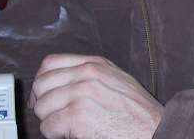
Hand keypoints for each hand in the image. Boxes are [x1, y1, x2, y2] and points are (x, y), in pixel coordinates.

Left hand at [29, 53, 162, 138]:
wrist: (152, 128)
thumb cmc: (137, 110)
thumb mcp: (116, 79)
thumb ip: (91, 74)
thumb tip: (63, 81)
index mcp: (95, 64)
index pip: (51, 63)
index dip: (42, 80)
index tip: (42, 94)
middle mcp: (86, 74)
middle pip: (41, 84)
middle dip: (41, 102)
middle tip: (50, 115)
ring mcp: (81, 94)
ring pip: (42, 107)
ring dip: (49, 120)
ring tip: (65, 126)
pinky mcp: (77, 116)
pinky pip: (48, 126)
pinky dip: (54, 134)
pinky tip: (69, 134)